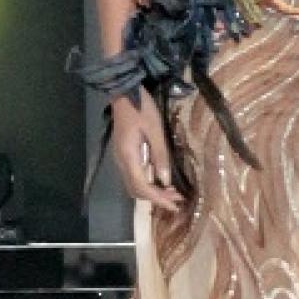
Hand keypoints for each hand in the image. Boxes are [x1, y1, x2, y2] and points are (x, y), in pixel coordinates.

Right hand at [111, 92, 183, 212]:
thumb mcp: (155, 130)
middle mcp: (121, 162)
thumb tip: (165, 180)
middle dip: (156, 198)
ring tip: (172, 191)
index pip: (142, 187)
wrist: (124, 92)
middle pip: (136, 190)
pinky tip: (160, 178)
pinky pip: (134, 176)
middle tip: (177, 198)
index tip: (174, 205)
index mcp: (128, 157)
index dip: (158, 199)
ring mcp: (121, 158)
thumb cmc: (141, 109)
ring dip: (152, 191)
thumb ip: (160, 155)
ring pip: (134, 184)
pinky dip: (147, 182)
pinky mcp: (124, 154)